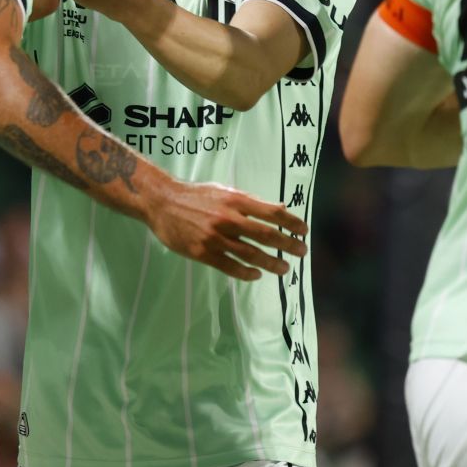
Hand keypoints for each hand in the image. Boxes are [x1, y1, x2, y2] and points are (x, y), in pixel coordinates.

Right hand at [144, 175, 308, 280]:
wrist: (162, 202)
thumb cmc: (196, 196)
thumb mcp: (224, 191)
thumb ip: (251, 201)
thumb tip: (280, 208)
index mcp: (235, 200)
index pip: (272, 212)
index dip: (291, 222)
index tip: (304, 231)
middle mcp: (228, 218)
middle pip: (266, 234)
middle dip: (288, 244)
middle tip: (302, 251)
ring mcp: (215, 237)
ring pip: (250, 253)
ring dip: (271, 263)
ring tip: (285, 268)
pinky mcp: (202, 252)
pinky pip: (229, 266)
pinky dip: (246, 272)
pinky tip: (257, 275)